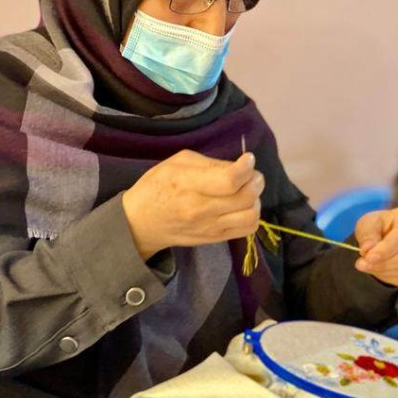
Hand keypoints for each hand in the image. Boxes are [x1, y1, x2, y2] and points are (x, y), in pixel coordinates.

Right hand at [122, 150, 262, 259]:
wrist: (141, 224)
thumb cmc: (157, 186)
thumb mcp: (178, 163)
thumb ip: (210, 164)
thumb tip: (239, 167)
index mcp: (189, 185)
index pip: (230, 180)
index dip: (246, 167)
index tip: (247, 159)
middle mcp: (201, 209)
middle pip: (246, 197)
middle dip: (256, 181)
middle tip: (250, 174)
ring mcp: (210, 227)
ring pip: (251, 216)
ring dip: (255, 200)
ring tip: (246, 192)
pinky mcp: (215, 239)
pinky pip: (247, 230)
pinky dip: (251, 215)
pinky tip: (241, 206)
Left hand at [353, 204, 397, 286]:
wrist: (387, 237)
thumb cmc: (378, 227)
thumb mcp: (367, 225)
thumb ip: (367, 235)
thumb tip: (367, 250)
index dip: (385, 249)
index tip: (368, 257)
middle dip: (384, 263)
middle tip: (362, 265)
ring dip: (385, 271)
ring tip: (369, 266)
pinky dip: (392, 278)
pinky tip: (381, 270)